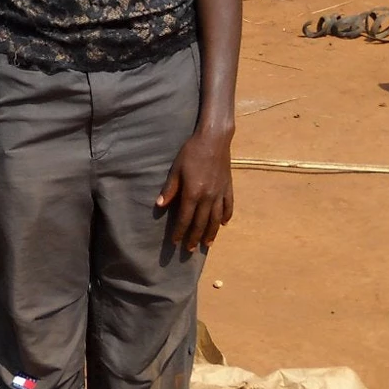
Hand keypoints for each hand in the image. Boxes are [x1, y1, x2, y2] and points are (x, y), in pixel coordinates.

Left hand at [155, 126, 234, 254]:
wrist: (214, 139)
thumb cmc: (191, 152)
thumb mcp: (176, 169)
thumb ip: (170, 189)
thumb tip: (160, 205)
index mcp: (193, 193)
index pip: (185, 218)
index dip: (179, 231)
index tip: (175, 242)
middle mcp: (208, 197)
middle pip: (201, 223)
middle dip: (194, 237)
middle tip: (190, 249)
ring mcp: (220, 193)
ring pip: (216, 219)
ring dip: (211, 233)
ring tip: (207, 244)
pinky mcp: (228, 187)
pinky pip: (228, 206)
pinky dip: (226, 216)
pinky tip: (223, 224)